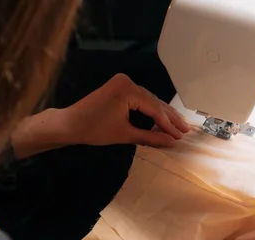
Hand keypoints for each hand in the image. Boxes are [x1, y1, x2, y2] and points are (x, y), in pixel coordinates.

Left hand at [10, 74, 190, 158]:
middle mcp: (127, 82)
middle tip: (185, 130)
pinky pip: (140, 99)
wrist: (70, 124)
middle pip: (154, 102)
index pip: (154, 108)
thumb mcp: (124, 135)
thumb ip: (150, 137)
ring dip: (161, 114)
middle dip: (169, 118)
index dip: (168, 124)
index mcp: (127, 90)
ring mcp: (122, 83)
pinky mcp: (119, 88)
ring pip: (148, 100)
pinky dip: (149, 110)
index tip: (179, 136)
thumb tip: (170, 142)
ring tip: (177, 127)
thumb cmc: (93, 129)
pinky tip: (160, 120)